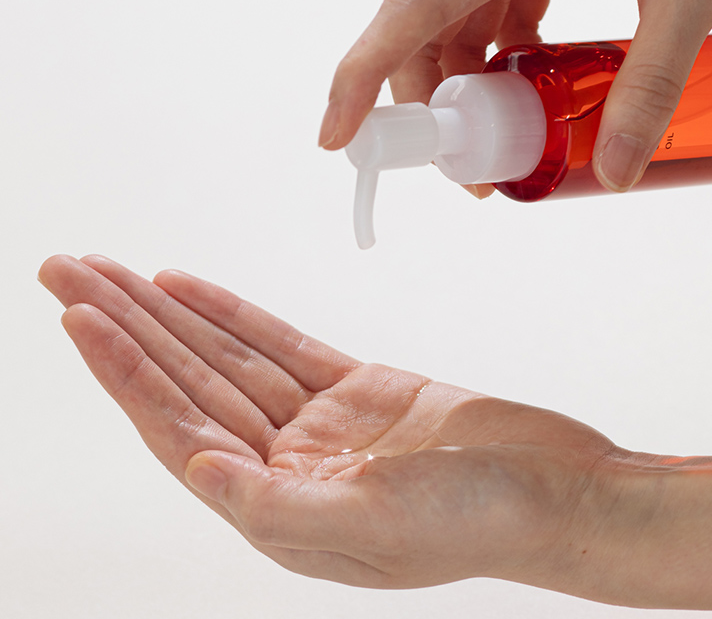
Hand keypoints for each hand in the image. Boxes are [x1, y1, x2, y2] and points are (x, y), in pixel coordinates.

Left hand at [38, 255, 711, 607]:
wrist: (559, 490)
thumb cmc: (485, 519)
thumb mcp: (380, 524)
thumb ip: (281, 506)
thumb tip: (195, 471)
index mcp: (277, 508)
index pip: (179, 426)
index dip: (127, 371)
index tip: (81, 315)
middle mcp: (287, 466)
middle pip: (189, 383)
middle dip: (127, 325)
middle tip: (71, 269)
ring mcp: (322, 425)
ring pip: (225, 357)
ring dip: (170, 313)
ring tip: (115, 270)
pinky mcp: (357, 390)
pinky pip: (278, 344)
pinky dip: (232, 314)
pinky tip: (191, 288)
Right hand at [320, 0, 711, 193]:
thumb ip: (651, 82)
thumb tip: (613, 170)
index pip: (415, 6)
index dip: (363, 74)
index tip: (339, 135)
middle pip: (423, 25)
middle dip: (429, 101)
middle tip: (467, 160)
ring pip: (453, 18)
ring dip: (466, 80)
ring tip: (505, 127)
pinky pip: (487, 2)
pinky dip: (496, 50)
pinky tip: (528, 74)